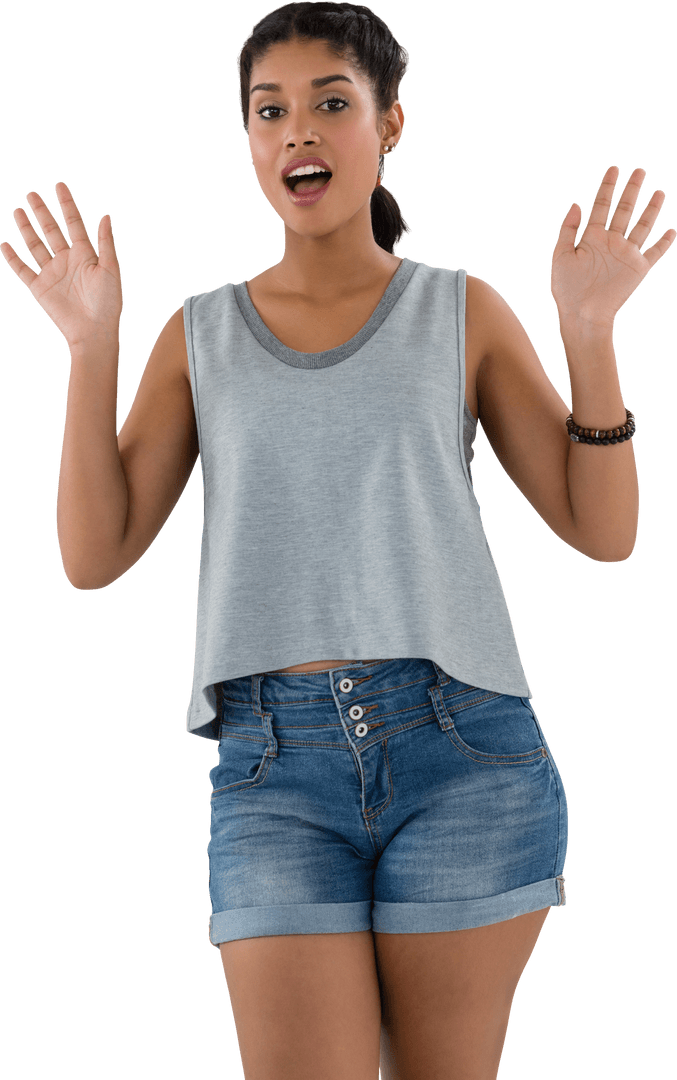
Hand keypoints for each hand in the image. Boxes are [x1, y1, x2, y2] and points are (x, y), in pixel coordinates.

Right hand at [0, 182, 122, 348]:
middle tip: (32, 194)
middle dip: (42, 212)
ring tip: (18, 211)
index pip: (74, 223)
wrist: (93, 331)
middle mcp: (67, 260)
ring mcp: (52, 273)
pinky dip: (13, 258)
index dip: (67, 204)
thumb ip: (106, 243)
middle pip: (51, 230)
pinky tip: (5, 244)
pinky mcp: (40, 288)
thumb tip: (105, 216)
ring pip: (35, 245)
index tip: (59, 185)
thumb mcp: (110, 270)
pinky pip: (23, 269)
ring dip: (26, 228)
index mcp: (85, 254)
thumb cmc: (107, 303)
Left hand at [550, 165, 675, 331]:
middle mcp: (611, 242)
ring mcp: (626, 254)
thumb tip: (576, 203)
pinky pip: (654, 253)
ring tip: (659, 192)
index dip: (607, 186)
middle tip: (639, 170)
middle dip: (631, 190)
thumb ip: (568, 230)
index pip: (601, 206)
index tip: (613, 169)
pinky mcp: (638, 269)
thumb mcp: (561, 256)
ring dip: (651, 209)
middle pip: (624, 210)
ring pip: (642, 226)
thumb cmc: (567, 290)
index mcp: (591, 237)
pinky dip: (664, 243)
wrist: (583, 314)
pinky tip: (671, 231)